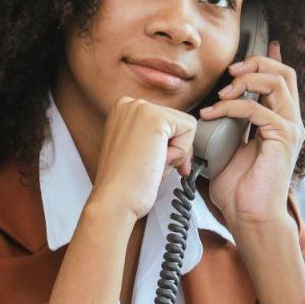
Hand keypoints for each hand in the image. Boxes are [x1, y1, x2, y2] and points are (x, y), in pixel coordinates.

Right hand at [90, 96, 196, 221]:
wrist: (115, 200)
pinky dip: (180, 152)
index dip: (168, 147)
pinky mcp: (155, 117)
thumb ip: (156, 136)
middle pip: (177, 122)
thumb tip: (186, 135)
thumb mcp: (140, 149)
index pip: (166, 122)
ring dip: (177, 152)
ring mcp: (141, 108)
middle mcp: (129, 103)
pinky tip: (158, 161)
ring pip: (185, 126)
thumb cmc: (126, 183)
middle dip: (174, 149)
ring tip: (151, 164)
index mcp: (123, 110)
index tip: (153, 162)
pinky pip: (189, 130)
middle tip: (153, 166)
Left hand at [198, 40, 304, 225]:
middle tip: (231, 70)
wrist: (249, 216)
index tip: (257, 45)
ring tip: (221, 94)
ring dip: (245, 80)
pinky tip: (214, 113)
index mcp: (278, 121)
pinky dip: (233, 107)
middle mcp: (289, 121)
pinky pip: (259, 109)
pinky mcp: (284, 138)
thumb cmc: (237, 189)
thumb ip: (226, 125)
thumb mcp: (226, 147)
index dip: (270, 58)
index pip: (281, 80)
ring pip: (277, 82)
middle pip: (284, 72)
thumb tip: (208, 108)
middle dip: (256, 63)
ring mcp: (290, 128)